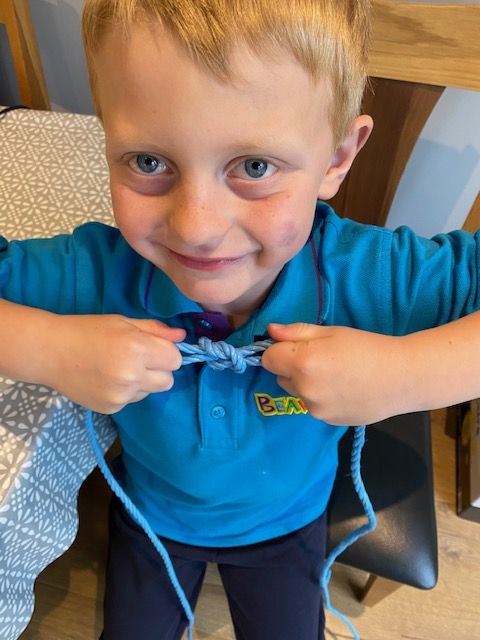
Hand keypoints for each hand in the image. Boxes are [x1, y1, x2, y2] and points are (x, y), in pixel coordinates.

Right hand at [44, 314, 185, 412]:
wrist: (50, 352)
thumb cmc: (87, 330)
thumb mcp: (123, 322)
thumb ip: (155, 330)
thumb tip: (182, 337)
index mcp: (137, 349)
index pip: (175, 359)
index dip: (166, 352)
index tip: (154, 347)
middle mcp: (131, 376)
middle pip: (168, 380)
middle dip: (159, 369)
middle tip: (139, 358)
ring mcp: (121, 396)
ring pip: (151, 392)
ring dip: (143, 381)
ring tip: (118, 368)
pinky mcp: (111, 409)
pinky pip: (133, 400)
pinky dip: (127, 392)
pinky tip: (107, 379)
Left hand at [262, 322, 409, 425]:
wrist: (402, 377)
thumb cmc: (367, 347)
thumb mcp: (331, 332)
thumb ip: (296, 332)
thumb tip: (270, 331)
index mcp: (302, 363)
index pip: (267, 359)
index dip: (279, 350)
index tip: (297, 346)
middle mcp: (304, 389)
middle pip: (280, 377)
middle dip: (292, 367)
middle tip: (322, 358)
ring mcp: (315, 409)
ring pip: (296, 393)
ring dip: (305, 384)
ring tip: (335, 374)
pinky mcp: (327, 421)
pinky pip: (312, 405)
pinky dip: (320, 398)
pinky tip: (343, 389)